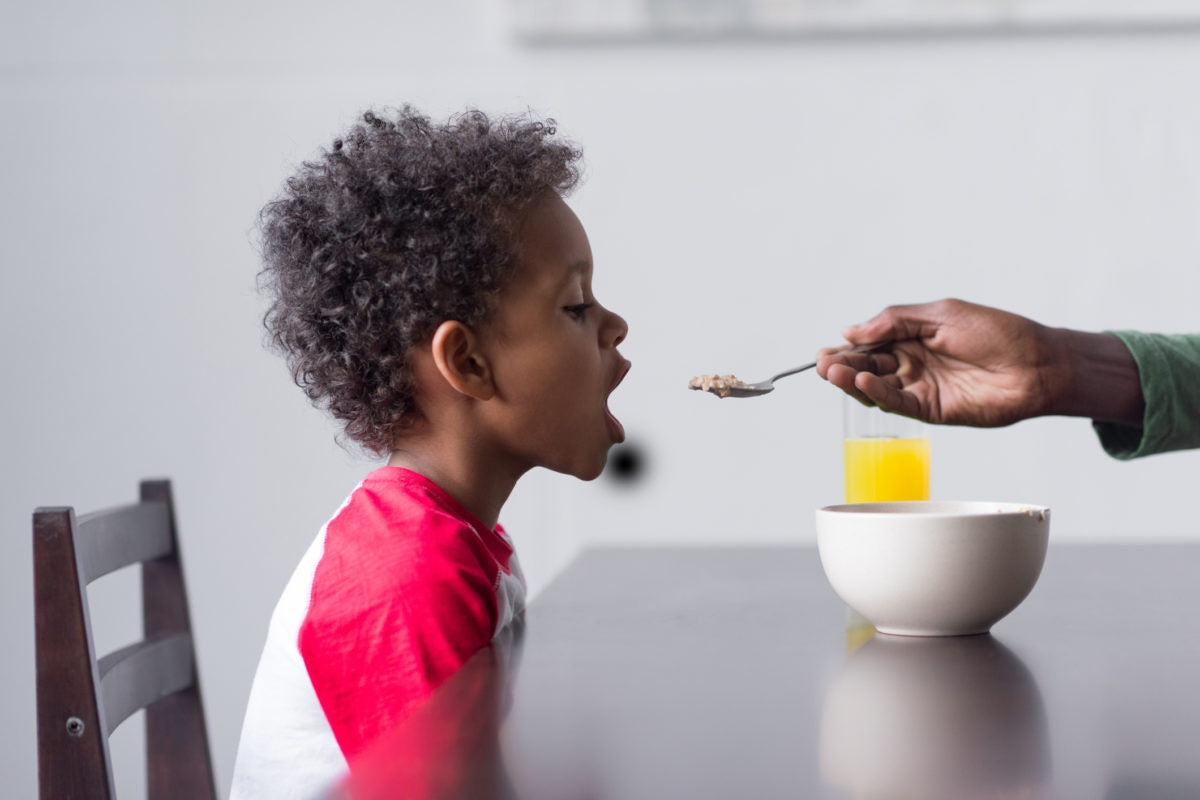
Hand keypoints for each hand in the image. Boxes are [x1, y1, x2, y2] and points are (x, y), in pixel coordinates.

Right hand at [816, 299, 1061, 426]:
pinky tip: (862, 381)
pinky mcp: (932, 410)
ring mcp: (921, 388)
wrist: (1037, 364)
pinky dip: (878, 393)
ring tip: (833, 371)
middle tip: (821, 364)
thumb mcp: (942, 314)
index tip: (824, 349)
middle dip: (841, 365)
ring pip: (876, 386)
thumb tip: (852, 330)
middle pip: (867, 366)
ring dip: (852, 380)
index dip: (846, 347)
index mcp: (913, 338)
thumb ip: (896, 321)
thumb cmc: (998, 332)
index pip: (870, 344)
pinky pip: (898, 403)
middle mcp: (913, 365)